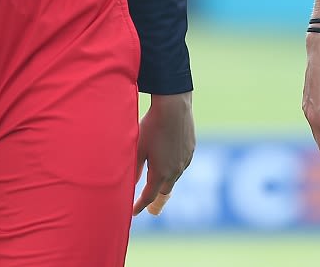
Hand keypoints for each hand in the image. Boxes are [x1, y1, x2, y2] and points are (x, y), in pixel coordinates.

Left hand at [132, 91, 193, 215]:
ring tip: (156, 180)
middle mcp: (176, 170)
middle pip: (164, 191)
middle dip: (154, 197)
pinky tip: (167, 159)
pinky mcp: (191, 150)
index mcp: (161, 173)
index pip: (149, 197)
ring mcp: (186, 160)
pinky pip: (181, 164)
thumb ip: (133, 170)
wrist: (174, 106)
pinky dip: (173, 167)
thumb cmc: (151, 126)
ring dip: (165, 181)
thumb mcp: (138, 148)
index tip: (133, 212)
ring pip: (174, 177)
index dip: (140, 205)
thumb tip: (128, 186)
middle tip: (147, 203)